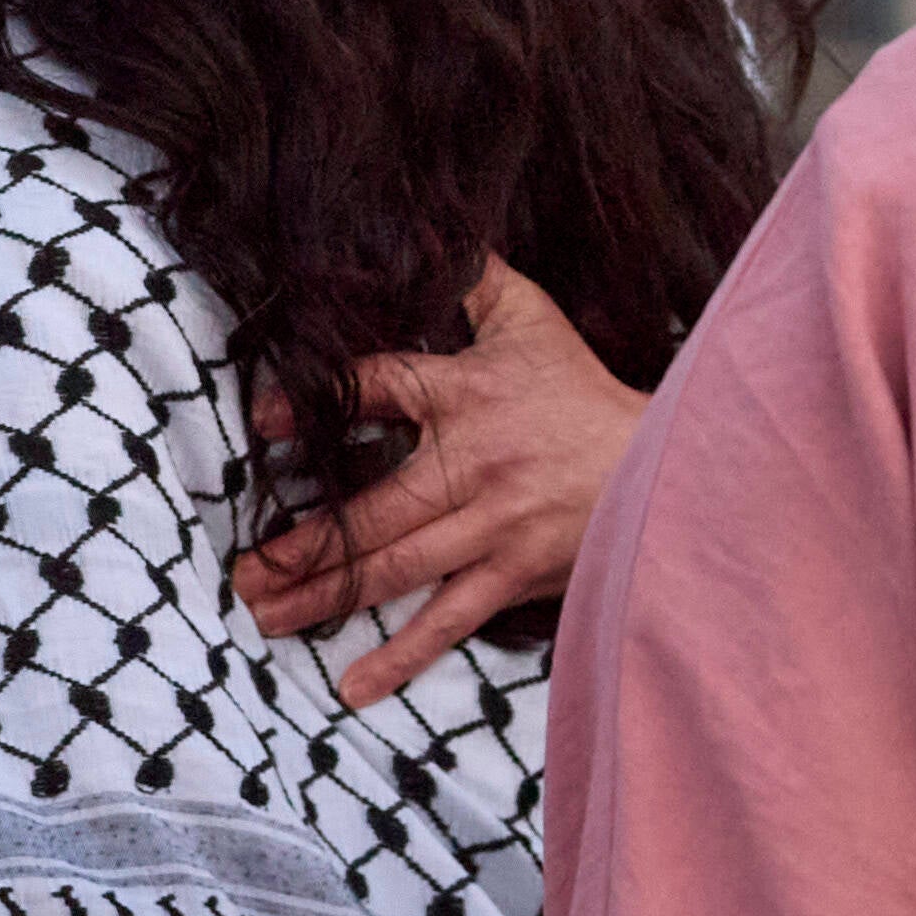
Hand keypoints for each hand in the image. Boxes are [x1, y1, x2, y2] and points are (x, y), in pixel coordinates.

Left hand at [227, 255, 648, 706]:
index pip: (381, 389)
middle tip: (238, 571)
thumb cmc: (581, 390)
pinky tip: (353, 686)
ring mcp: (494, 528)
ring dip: (326, 596)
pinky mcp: (516, 574)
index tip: (262, 422)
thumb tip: (427, 229)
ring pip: (395, 569)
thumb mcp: (530, 321)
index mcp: (467, 395)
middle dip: (302, 545)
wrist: (677, 464)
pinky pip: (451, 621)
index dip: (322, 402)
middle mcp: (473, 466)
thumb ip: (472, 280)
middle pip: (373, 510)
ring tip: (262, 616)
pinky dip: (403, 657)